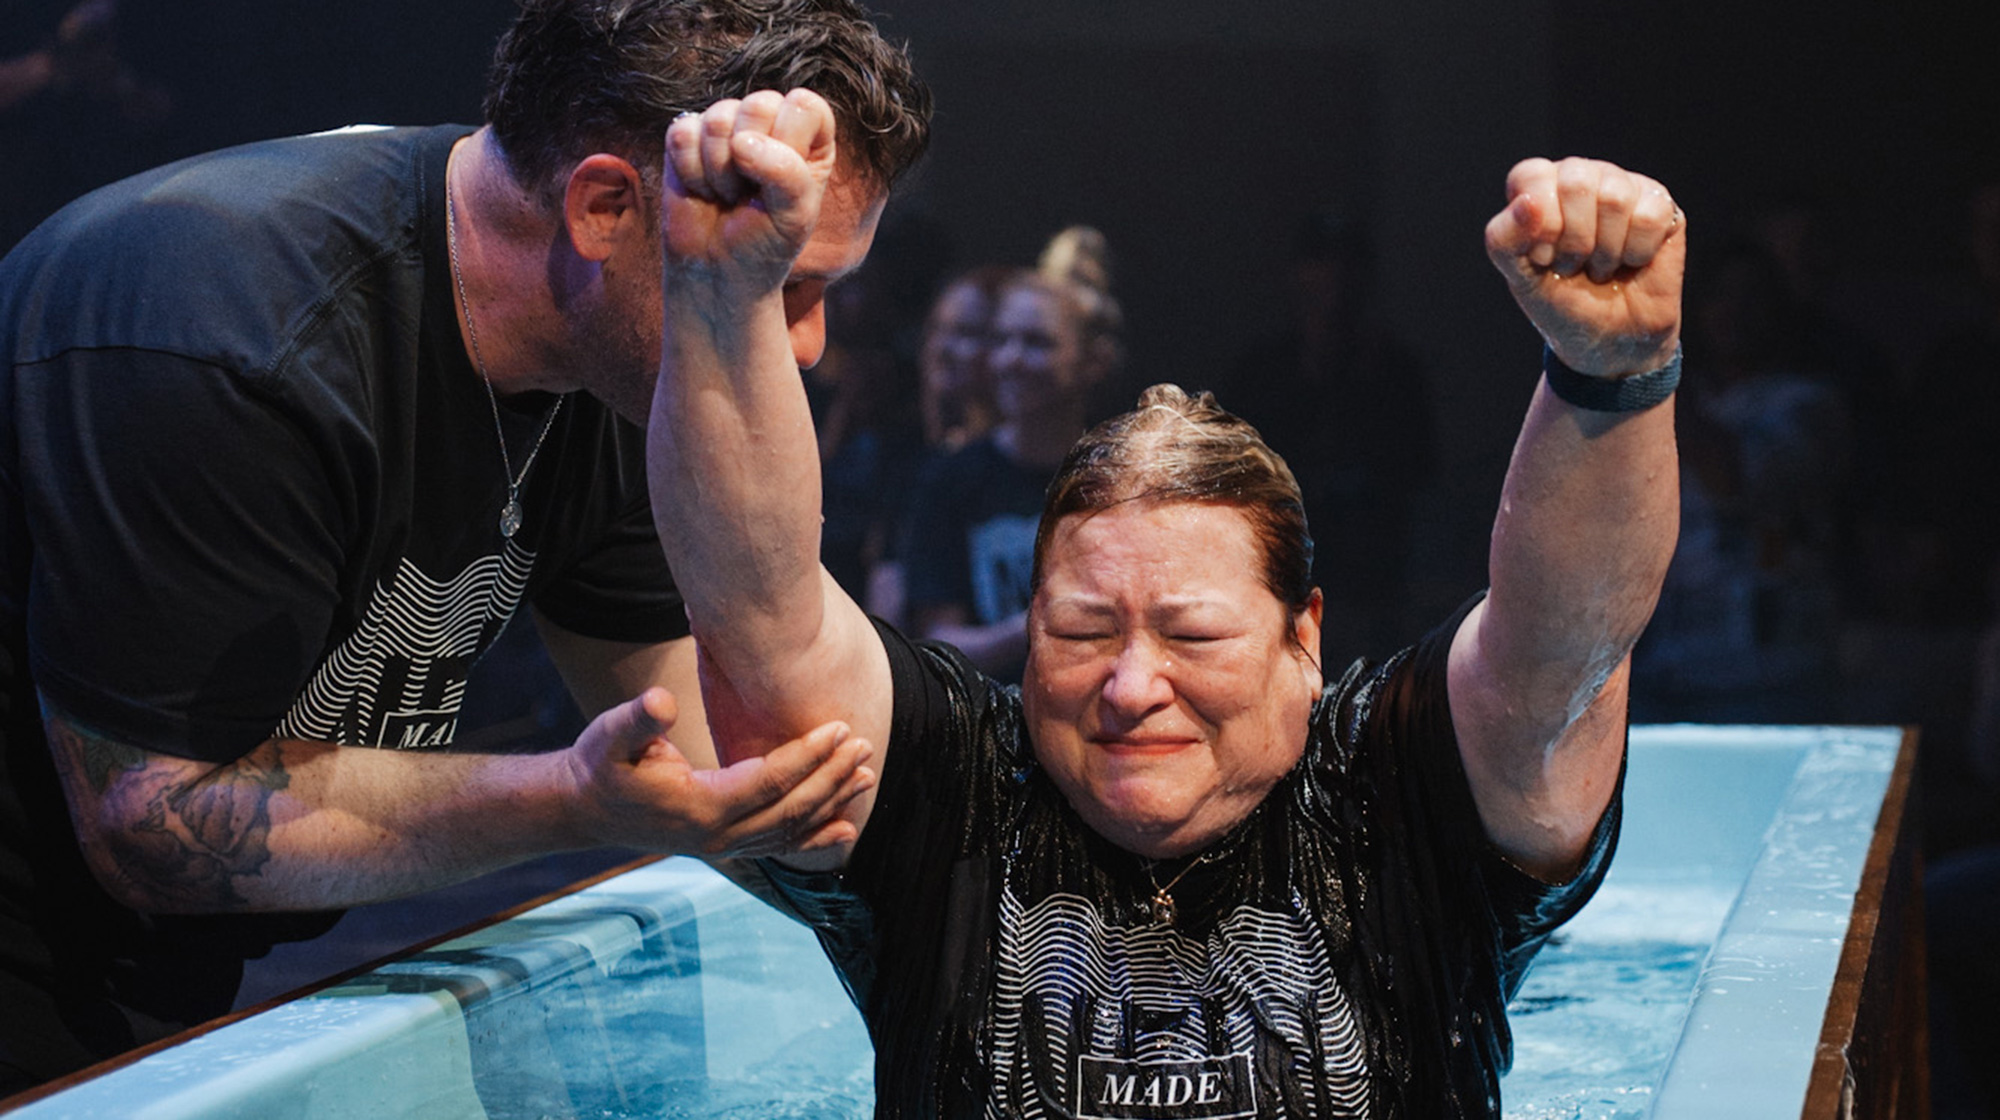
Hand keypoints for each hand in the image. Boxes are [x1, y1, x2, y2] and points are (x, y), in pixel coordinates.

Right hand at [563, 687, 874, 857]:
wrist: (583, 808)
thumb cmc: (601, 764)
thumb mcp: (608, 734)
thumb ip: (636, 720)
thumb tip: (660, 702)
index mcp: (700, 807)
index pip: (769, 782)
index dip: (807, 756)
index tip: (839, 728)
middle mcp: (718, 836)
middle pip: (791, 809)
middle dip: (832, 777)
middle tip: (865, 744)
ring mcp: (723, 847)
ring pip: (791, 830)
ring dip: (832, 803)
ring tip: (867, 775)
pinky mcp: (725, 846)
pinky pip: (779, 847)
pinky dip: (816, 839)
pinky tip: (845, 829)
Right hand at [663, 88, 837, 298]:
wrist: (716, 271)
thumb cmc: (764, 244)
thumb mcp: (794, 216)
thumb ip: (785, 173)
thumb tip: (740, 141)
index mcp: (810, 136)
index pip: (804, 105)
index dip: (789, 143)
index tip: (781, 184)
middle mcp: (769, 121)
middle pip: (759, 104)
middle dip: (750, 161)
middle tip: (750, 194)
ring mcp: (726, 124)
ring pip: (718, 118)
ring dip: (719, 171)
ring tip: (727, 194)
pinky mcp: (687, 134)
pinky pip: (683, 133)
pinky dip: (690, 171)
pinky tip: (702, 188)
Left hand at [1486, 157, 1684, 376]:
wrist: (1609, 341)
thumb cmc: (1561, 303)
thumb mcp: (1520, 278)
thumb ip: (1504, 239)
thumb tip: (1527, 202)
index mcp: (1539, 187)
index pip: (1532, 176)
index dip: (1539, 223)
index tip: (1543, 257)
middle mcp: (1581, 177)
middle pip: (1577, 182)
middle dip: (1574, 240)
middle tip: (1575, 264)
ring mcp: (1622, 186)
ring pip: (1615, 197)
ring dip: (1606, 250)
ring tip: (1601, 266)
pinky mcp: (1660, 205)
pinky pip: (1650, 214)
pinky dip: (1637, 251)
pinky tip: (1632, 261)